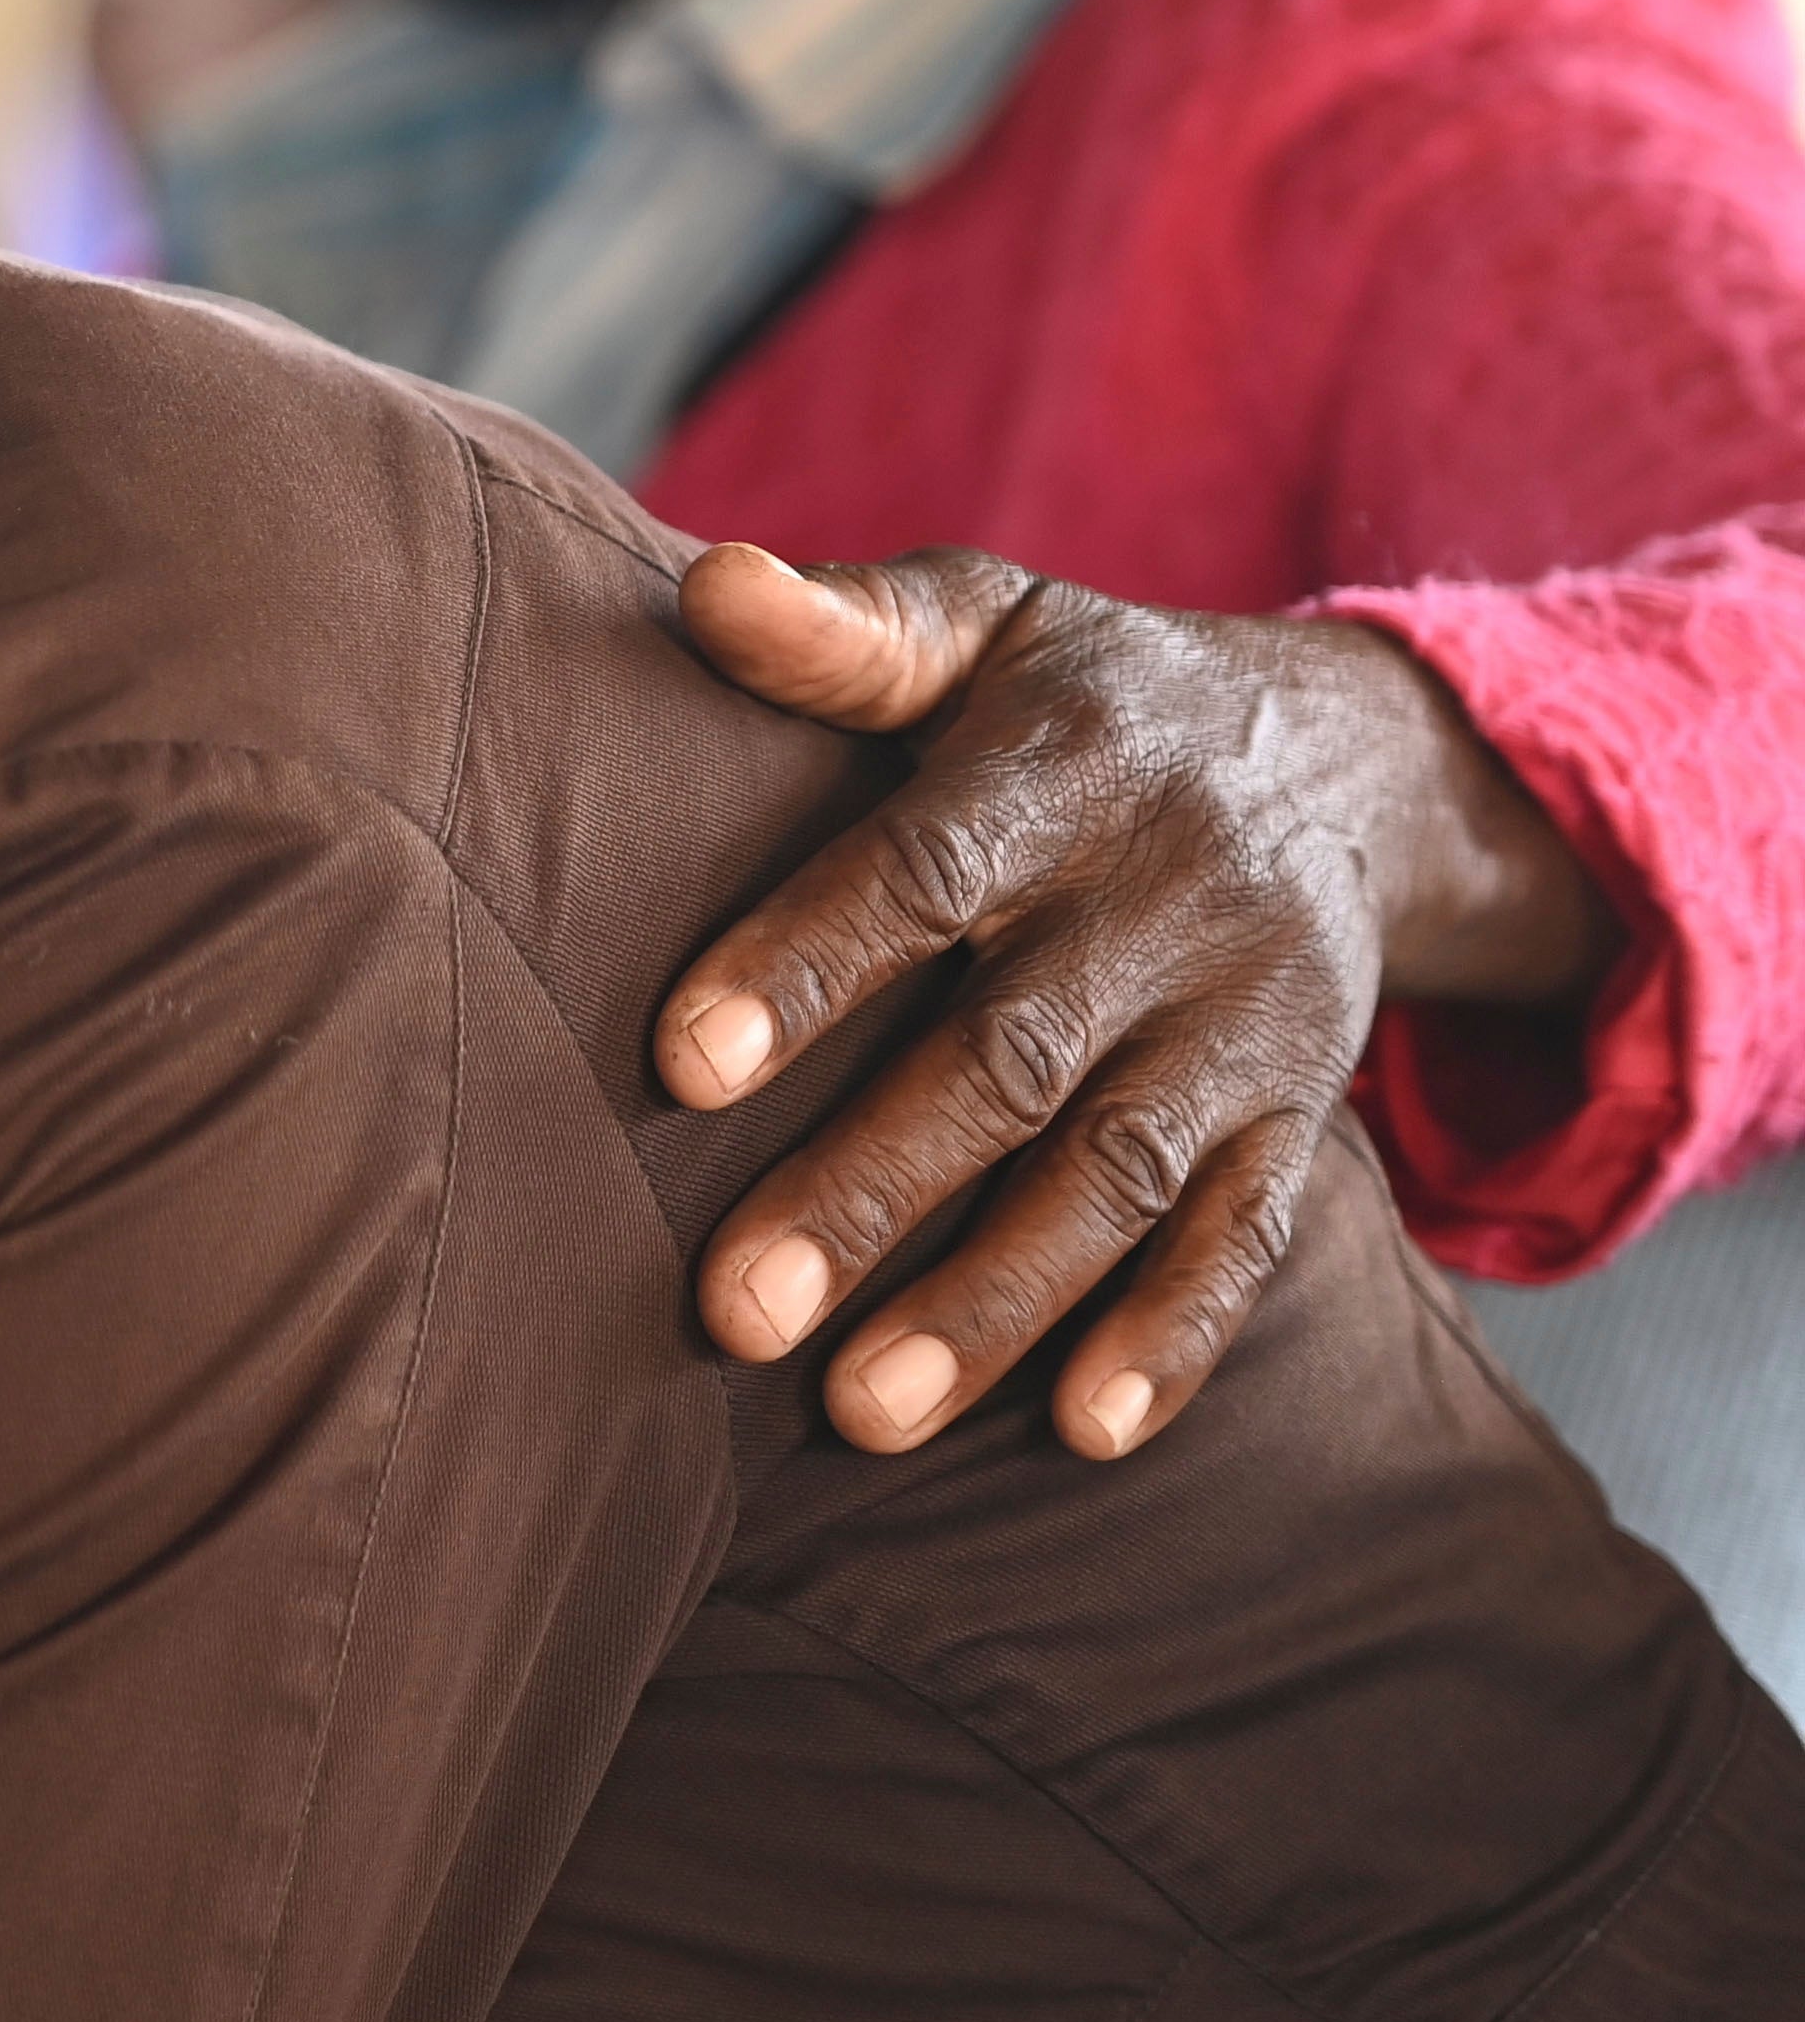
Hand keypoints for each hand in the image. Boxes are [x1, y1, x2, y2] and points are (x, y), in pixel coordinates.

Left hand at [655, 545, 1615, 1461]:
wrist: (1343, 750)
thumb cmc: (1076, 697)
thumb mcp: (981, 622)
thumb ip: (844, 630)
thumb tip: (706, 586)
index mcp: (1060, 768)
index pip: (920, 872)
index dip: (803, 966)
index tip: (679, 1069)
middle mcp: (1167, 896)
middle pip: (1009, 1059)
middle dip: (871, 1189)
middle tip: (731, 1313)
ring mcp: (1248, 1016)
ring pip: (1119, 1175)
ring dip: (993, 1303)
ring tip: (857, 1412)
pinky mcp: (1304, 1111)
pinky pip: (1249, 1238)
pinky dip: (1171, 1339)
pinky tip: (1079, 1435)